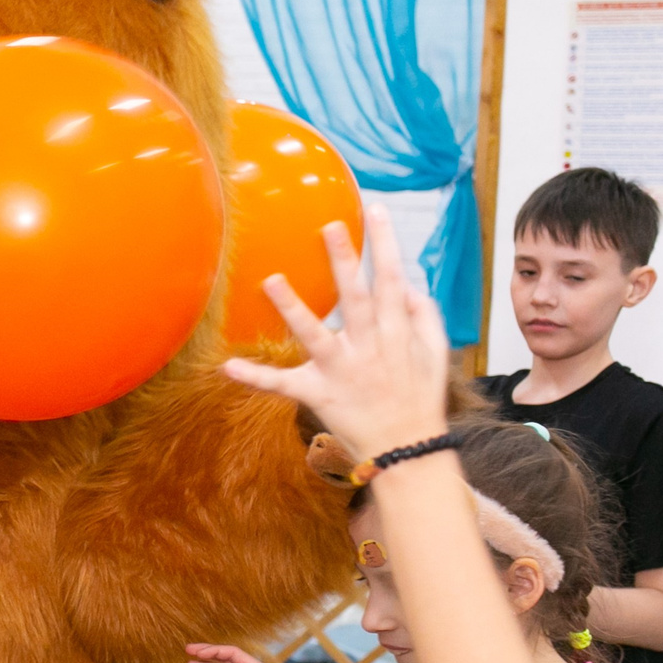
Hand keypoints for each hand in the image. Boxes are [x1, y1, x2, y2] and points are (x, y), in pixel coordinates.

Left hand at [222, 207, 452, 464]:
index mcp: (396, 333)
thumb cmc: (420, 400)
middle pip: (355, 298)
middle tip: (329, 226)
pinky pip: (283, 385)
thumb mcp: (435, 355)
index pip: (392, 279)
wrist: (407, 451)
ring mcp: (342, 371)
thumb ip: (424, 317)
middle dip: (344, 261)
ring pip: (315, 335)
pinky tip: (227, 367)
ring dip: (293, 307)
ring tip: (270, 279)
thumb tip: (410, 285)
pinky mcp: (318, 395)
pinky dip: (256, 378)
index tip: (375, 211)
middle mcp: (369, 347)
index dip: (385, 244)